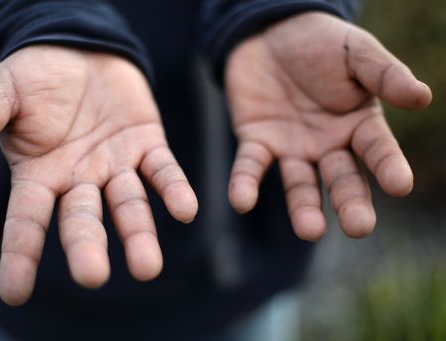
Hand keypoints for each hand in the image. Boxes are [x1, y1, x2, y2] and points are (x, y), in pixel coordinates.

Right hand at [0, 46, 197, 304]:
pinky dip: (173, 190)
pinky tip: (186, 210)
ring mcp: (116, 165)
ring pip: (129, 206)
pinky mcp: (147, 145)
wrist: (80, 50)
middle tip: (93, 277)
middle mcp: (79, 179)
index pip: (27, 220)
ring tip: (147, 267)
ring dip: (139, 234)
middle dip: (88, 247)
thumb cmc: (36, 76)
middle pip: (82, 220)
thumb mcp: (4, 90)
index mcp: (39, 174)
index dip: (21, 254)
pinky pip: (162, 171)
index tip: (14, 293)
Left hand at [225, 13, 430, 239]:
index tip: (400, 185)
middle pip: (342, 179)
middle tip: (359, 227)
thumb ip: (385, 75)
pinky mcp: (257, 142)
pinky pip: (251, 166)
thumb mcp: (355, 52)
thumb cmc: (319, 42)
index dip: (389, 166)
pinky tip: (241, 202)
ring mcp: (292, 147)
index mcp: (358, 124)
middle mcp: (328, 144)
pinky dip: (245, 183)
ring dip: (303, 208)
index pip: (377, 149)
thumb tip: (423, 97)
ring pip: (300, 184)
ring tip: (310, 230)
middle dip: (350, 203)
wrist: (270, 33)